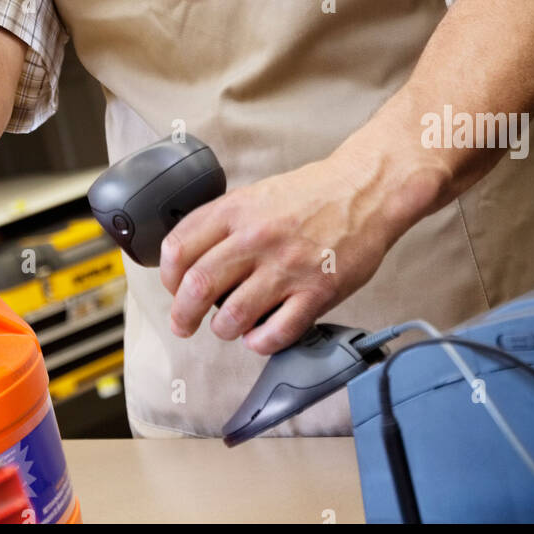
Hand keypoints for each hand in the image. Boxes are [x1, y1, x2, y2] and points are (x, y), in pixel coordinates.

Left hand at [159, 135, 436, 354]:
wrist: (365, 191)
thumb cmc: (313, 193)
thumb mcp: (257, 194)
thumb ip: (225, 222)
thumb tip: (193, 256)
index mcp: (237, 211)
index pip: (179, 247)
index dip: (167, 275)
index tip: (172, 287)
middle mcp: (256, 238)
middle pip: (198, 287)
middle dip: (183, 315)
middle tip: (183, 325)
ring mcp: (287, 267)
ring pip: (233, 316)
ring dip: (224, 330)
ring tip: (229, 328)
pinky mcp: (317, 292)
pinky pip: (277, 333)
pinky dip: (261, 342)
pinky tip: (261, 336)